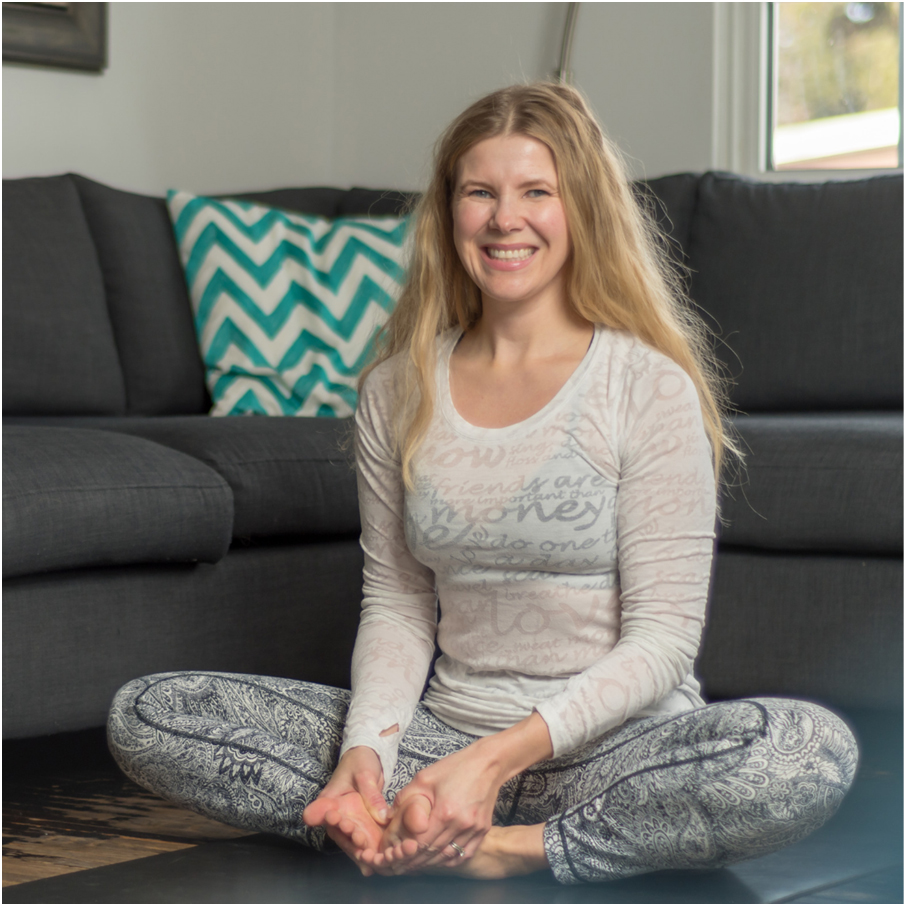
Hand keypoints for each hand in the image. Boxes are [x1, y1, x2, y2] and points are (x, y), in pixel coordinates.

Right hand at [302, 746, 389, 874]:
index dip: (330, 821)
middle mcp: (337, 816)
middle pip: (340, 833)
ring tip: (370, 858)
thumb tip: (383, 817)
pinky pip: (366, 840)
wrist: (369, 757)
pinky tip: (380, 860)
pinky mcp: (364, 825)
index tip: (342, 823)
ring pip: (352, 841)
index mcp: (329, 800)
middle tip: (361, 841)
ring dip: (361, 850)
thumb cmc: (360, 761)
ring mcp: (350, 822)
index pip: (321, 814)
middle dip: (350, 840)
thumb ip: (371, 795)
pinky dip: (371, 850)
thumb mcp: (365, 774)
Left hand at [364, 711, 553, 873]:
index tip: (391, 856)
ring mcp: (474, 830)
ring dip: (429, 863)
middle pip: (432, 853)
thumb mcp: (424, 777)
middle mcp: (461, 825)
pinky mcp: (482, 831)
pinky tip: (437, 859)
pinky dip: (448, 859)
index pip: (419, 843)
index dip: (403, 852)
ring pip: (447, 857)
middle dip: (412, 861)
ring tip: (413, 864)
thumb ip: (405, 799)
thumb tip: (389, 818)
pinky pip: (463, 854)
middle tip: (398, 865)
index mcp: (445, 811)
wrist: (488, 763)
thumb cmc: (455, 767)